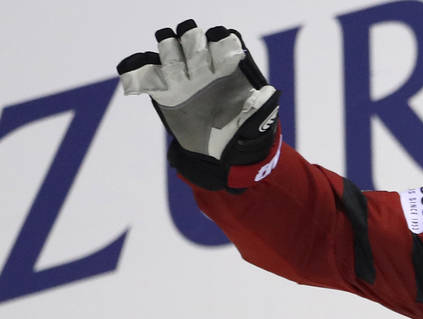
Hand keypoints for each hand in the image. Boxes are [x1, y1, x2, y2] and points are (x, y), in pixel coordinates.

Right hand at [117, 19, 280, 190]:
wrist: (223, 157)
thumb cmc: (245, 135)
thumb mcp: (259, 124)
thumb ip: (263, 107)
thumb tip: (270, 93)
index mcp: (227, 68)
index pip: (221, 40)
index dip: (218, 41)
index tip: (218, 52)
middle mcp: (202, 67)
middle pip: (191, 38)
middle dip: (191, 42)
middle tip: (195, 63)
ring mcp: (181, 78)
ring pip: (167, 48)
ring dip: (168, 51)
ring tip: (176, 72)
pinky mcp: (163, 94)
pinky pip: (144, 75)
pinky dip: (135, 69)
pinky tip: (133, 68)